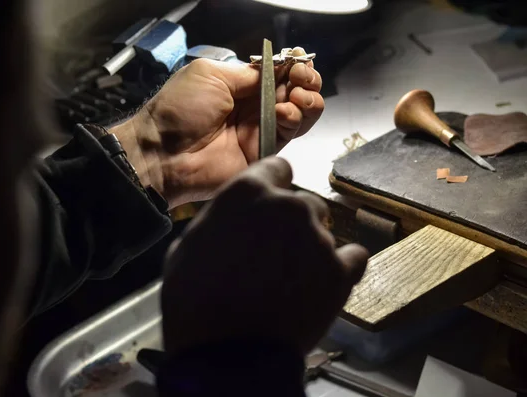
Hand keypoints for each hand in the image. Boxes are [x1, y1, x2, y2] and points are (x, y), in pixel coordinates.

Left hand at [111, 50, 323, 207]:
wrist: (165, 153)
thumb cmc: (179, 110)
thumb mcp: (210, 74)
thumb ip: (247, 73)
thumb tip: (276, 70)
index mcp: (240, 86)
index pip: (278, 73)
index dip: (292, 65)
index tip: (296, 58)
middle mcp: (255, 106)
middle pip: (296, 90)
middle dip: (305, 79)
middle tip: (299, 76)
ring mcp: (261, 129)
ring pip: (302, 112)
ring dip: (307, 98)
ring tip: (295, 94)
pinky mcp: (265, 151)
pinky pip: (292, 132)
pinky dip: (295, 118)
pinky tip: (283, 111)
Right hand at [161, 157, 367, 355]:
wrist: (226, 353)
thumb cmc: (195, 299)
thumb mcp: (188, 246)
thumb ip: (220, 220)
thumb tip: (233, 222)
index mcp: (248, 191)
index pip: (276, 168)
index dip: (272, 186)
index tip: (269, 206)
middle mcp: (289, 206)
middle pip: (302, 202)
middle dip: (291, 222)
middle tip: (274, 253)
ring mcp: (319, 238)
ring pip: (323, 232)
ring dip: (310, 248)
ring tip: (292, 280)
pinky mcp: (341, 271)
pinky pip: (352, 257)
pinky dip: (340, 268)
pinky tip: (321, 285)